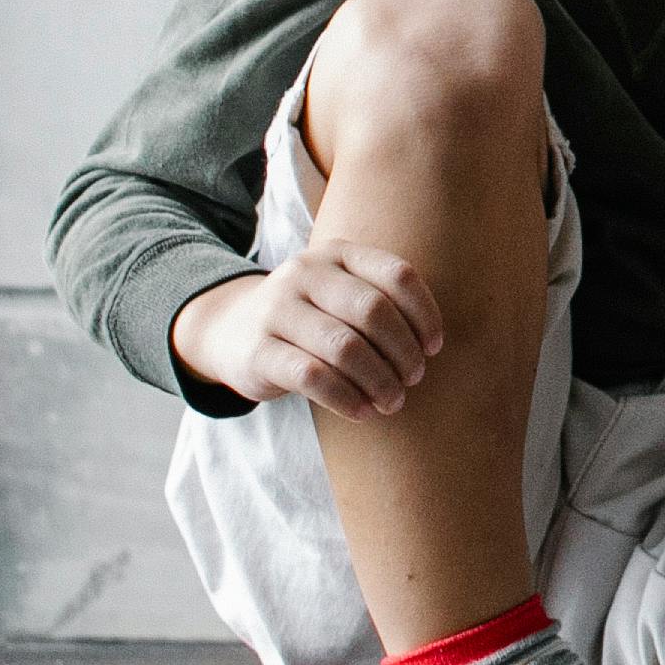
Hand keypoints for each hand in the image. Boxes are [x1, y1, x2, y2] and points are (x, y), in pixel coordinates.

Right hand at [170, 237, 445, 418]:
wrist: (229, 330)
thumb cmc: (309, 317)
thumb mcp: (341, 294)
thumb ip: (381, 303)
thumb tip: (430, 346)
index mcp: (338, 252)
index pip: (397, 276)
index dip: (424, 314)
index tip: (434, 347)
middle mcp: (305, 272)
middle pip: (374, 311)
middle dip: (403, 352)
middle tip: (414, 379)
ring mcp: (277, 309)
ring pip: (345, 347)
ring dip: (380, 380)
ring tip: (394, 401)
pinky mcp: (258, 350)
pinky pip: (313, 377)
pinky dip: (347, 398)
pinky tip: (363, 411)